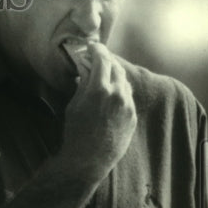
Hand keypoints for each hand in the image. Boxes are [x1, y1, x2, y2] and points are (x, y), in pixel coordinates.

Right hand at [60, 42, 136, 184]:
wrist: (89, 160)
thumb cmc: (75, 133)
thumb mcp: (74, 105)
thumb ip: (83, 84)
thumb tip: (86, 70)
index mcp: (100, 89)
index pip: (102, 59)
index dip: (96, 50)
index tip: (91, 47)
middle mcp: (118, 94)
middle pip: (116, 67)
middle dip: (106, 61)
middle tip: (97, 59)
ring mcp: (128, 105)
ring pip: (124, 81)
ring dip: (114, 75)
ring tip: (104, 77)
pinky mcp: (133, 116)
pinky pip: (127, 96)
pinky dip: (119, 90)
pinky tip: (110, 95)